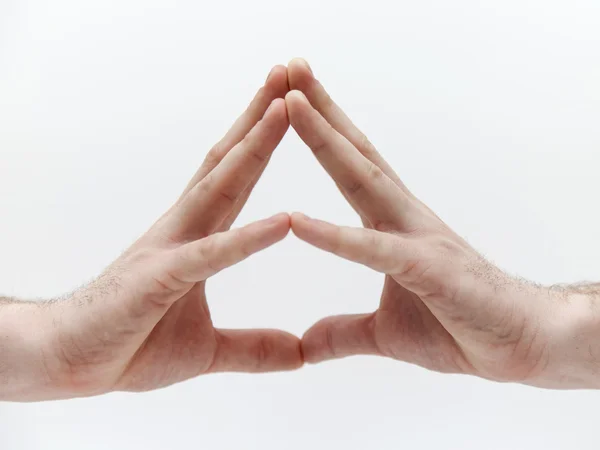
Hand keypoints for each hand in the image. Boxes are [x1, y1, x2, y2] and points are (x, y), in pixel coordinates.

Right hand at [35, 66, 300, 399]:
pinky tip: (283, 222)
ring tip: (283, 107)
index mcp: (197, 238)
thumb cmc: (129, 344)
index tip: (292, 106)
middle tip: (291, 74)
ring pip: (218, 189)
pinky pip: (209, 257)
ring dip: (253, 148)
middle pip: (229, 164)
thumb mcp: (207, 350)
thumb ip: (254, 347)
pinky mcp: (158, 280)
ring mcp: (170, 250)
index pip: (236, 179)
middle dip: (261, 119)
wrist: (68, 363)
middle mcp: (184, 230)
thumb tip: (299, 354)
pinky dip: (246, 239)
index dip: (263, 142)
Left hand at [285, 59, 587, 387]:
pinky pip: (374, 250)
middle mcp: (403, 218)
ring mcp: (417, 239)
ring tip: (294, 103)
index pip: (350, 166)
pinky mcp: (428, 270)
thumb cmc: (459, 326)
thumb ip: (343, 332)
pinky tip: (296, 222)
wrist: (522, 345)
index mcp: (390, 224)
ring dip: (326, 141)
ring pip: (364, 181)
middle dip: (319, 110)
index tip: (289, 97)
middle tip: (289, 67)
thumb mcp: (384, 333)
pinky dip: (335, 237)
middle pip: (354, 154)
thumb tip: (305, 345)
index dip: (320, 131)